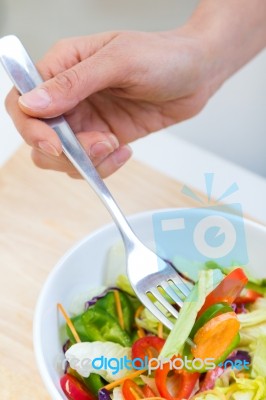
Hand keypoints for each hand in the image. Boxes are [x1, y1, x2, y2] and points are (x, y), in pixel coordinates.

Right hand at [5, 29, 212, 177]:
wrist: (197, 74)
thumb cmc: (163, 56)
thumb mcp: (119, 61)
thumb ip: (73, 83)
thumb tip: (31, 104)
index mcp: (63, 66)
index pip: (23, 101)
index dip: (31, 127)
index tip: (55, 143)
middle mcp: (69, 96)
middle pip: (39, 136)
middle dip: (65, 150)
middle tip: (100, 142)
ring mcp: (86, 120)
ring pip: (62, 157)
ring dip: (87, 160)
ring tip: (115, 143)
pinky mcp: (104, 138)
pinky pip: (89, 164)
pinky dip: (103, 166)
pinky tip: (123, 150)